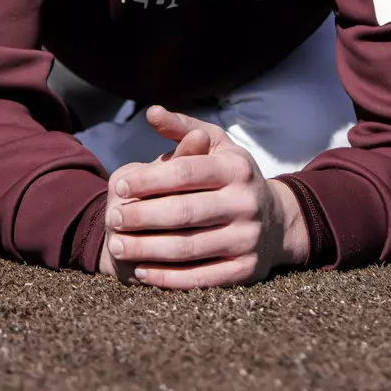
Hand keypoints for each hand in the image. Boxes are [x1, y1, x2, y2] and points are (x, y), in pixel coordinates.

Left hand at [101, 105, 310, 288]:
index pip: (184, 172)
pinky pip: (200, 279)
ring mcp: (248, 239)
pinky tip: (142, 270)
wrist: (278, 222)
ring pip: (188, 248)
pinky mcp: (245, 270)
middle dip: (141, 217)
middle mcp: (246, 203)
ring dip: (146, 250)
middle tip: (113, 218)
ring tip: (117, 245)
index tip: (119, 185)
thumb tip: (151, 112)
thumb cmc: (233, 177)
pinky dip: (167, 278)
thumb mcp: (217, 146)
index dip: (147, 180)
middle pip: (183, 212)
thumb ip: (183, 129)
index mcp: (236, 168)